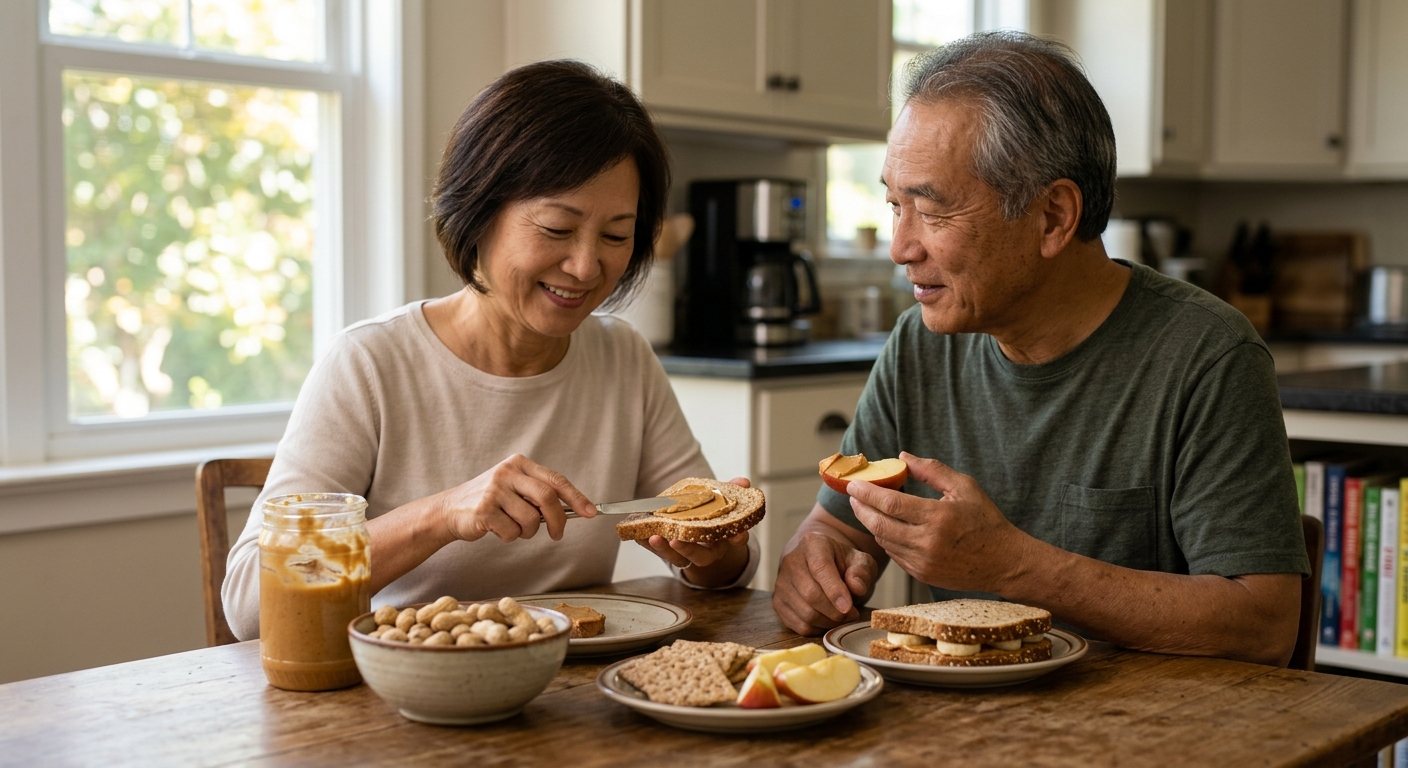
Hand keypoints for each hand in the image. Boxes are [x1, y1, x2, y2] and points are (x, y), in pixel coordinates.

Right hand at [435, 454, 595, 543]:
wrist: (450, 509)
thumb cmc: (490, 502)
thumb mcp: (514, 488)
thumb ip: (539, 494)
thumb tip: (575, 510)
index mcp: (519, 464)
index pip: (555, 480)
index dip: (576, 497)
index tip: (591, 512)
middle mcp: (507, 472)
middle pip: (547, 498)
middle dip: (558, 520)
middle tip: (557, 534)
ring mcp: (494, 490)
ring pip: (530, 519)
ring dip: (527, 532)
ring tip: (513, 528)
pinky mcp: (484, 509)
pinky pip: (511, 532)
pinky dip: (509, 537)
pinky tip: (496, 529)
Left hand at [637, 477, 750, 569]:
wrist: (694, 524)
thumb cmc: (709, 512)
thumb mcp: (720, 499)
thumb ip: (730, 491)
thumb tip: (742, 482)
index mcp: (724, 536)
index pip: (737, 540)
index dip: (738, 538)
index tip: (736, 535)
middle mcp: (708, 550)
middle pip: (702, 557)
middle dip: (689, 550)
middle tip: (677, 540)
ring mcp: (688, 553)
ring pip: (678, 558)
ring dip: (664, 549)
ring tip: (654, 537)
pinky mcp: (669, 551)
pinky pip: (659, 551)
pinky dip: (647, 542)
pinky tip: (638, 534)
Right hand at [772, 531, 877, 635]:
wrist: (817, 563)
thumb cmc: (841, 563)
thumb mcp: (859, 560)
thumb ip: (862, 571)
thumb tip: (857, 587)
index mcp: (812, 544)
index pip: (820, 568)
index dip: (834, 591)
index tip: (848, 607)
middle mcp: (791, 562)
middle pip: (811, 595)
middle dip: (835, 611)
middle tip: (852, 613)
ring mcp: (781, 583)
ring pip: (806, 614)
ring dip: (829, 622)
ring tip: (842, 616)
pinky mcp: (778, 603)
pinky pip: (799, 626)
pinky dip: (818, 629)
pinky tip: (828, 620)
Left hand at [847, 452, 1027, 592]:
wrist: (1004, 562)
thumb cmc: (985, 521)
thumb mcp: (964, 487)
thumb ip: (932, 470)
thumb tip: (902, 456)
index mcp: (938, 517)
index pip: (890, 504)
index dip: (867, 493)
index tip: (853, 483)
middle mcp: (928, 543)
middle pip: (879, 524)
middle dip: (860, 508)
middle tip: (853, 494)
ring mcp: (923, 563)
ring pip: (884, 540)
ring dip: (871, 523)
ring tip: (867, 508)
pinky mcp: (923, 575)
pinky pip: (894, 555)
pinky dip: (886, 539)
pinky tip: (887, 526)